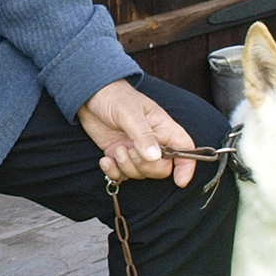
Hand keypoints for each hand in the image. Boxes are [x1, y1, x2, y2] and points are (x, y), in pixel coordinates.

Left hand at [81, 79, 198, 187]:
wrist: (89, 95)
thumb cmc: (114, 96)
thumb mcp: (129, 112)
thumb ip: (143, 134)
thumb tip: (155, 156)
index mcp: (163, 128)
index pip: (185, 149)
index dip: (187, 166)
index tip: (179, 180)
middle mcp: (152, 141)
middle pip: (162, 168)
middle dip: (145, 166)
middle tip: (130, 151)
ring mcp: (135, 150)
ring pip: (140, 173)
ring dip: (126, 167)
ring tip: (116, 149)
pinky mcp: (118, 156)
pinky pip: (121, 175)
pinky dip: (113, 173)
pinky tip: (105, 160)